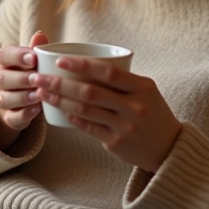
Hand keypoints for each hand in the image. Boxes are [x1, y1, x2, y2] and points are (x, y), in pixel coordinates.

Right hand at [0, 31, 48, 150]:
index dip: (17, 56)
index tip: (33, 58)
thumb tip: (40, 34)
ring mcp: (1, 99)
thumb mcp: (34, 61)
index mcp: (4, 62)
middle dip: (21, 78)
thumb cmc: (31, 74)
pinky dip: (25, 114)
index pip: (3, 55)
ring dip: (23, 97)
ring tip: (39, 95)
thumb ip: (36, 49)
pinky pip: (13, 117)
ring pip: (6, 98)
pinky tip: (37, 109)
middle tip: (37, 78)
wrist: (22, 103)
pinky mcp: (8, 118)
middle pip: (3, 78)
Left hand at [30, 57, 181, 171]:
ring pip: (85, 111)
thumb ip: (122, 79)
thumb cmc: (152, 111)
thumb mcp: (146, 90)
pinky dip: (73, 118)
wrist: (169, 147)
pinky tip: (60, 111)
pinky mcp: (116, 143)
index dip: (82, 66)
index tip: (60, 60)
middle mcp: (134, 106)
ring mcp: (125, 126)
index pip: (108, 73)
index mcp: (142, 87)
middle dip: (60, 83)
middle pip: (90, 92)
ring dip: (59, 100)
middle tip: (38, 77)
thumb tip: (85, 63)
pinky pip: (88, 128)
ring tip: (42, 93)